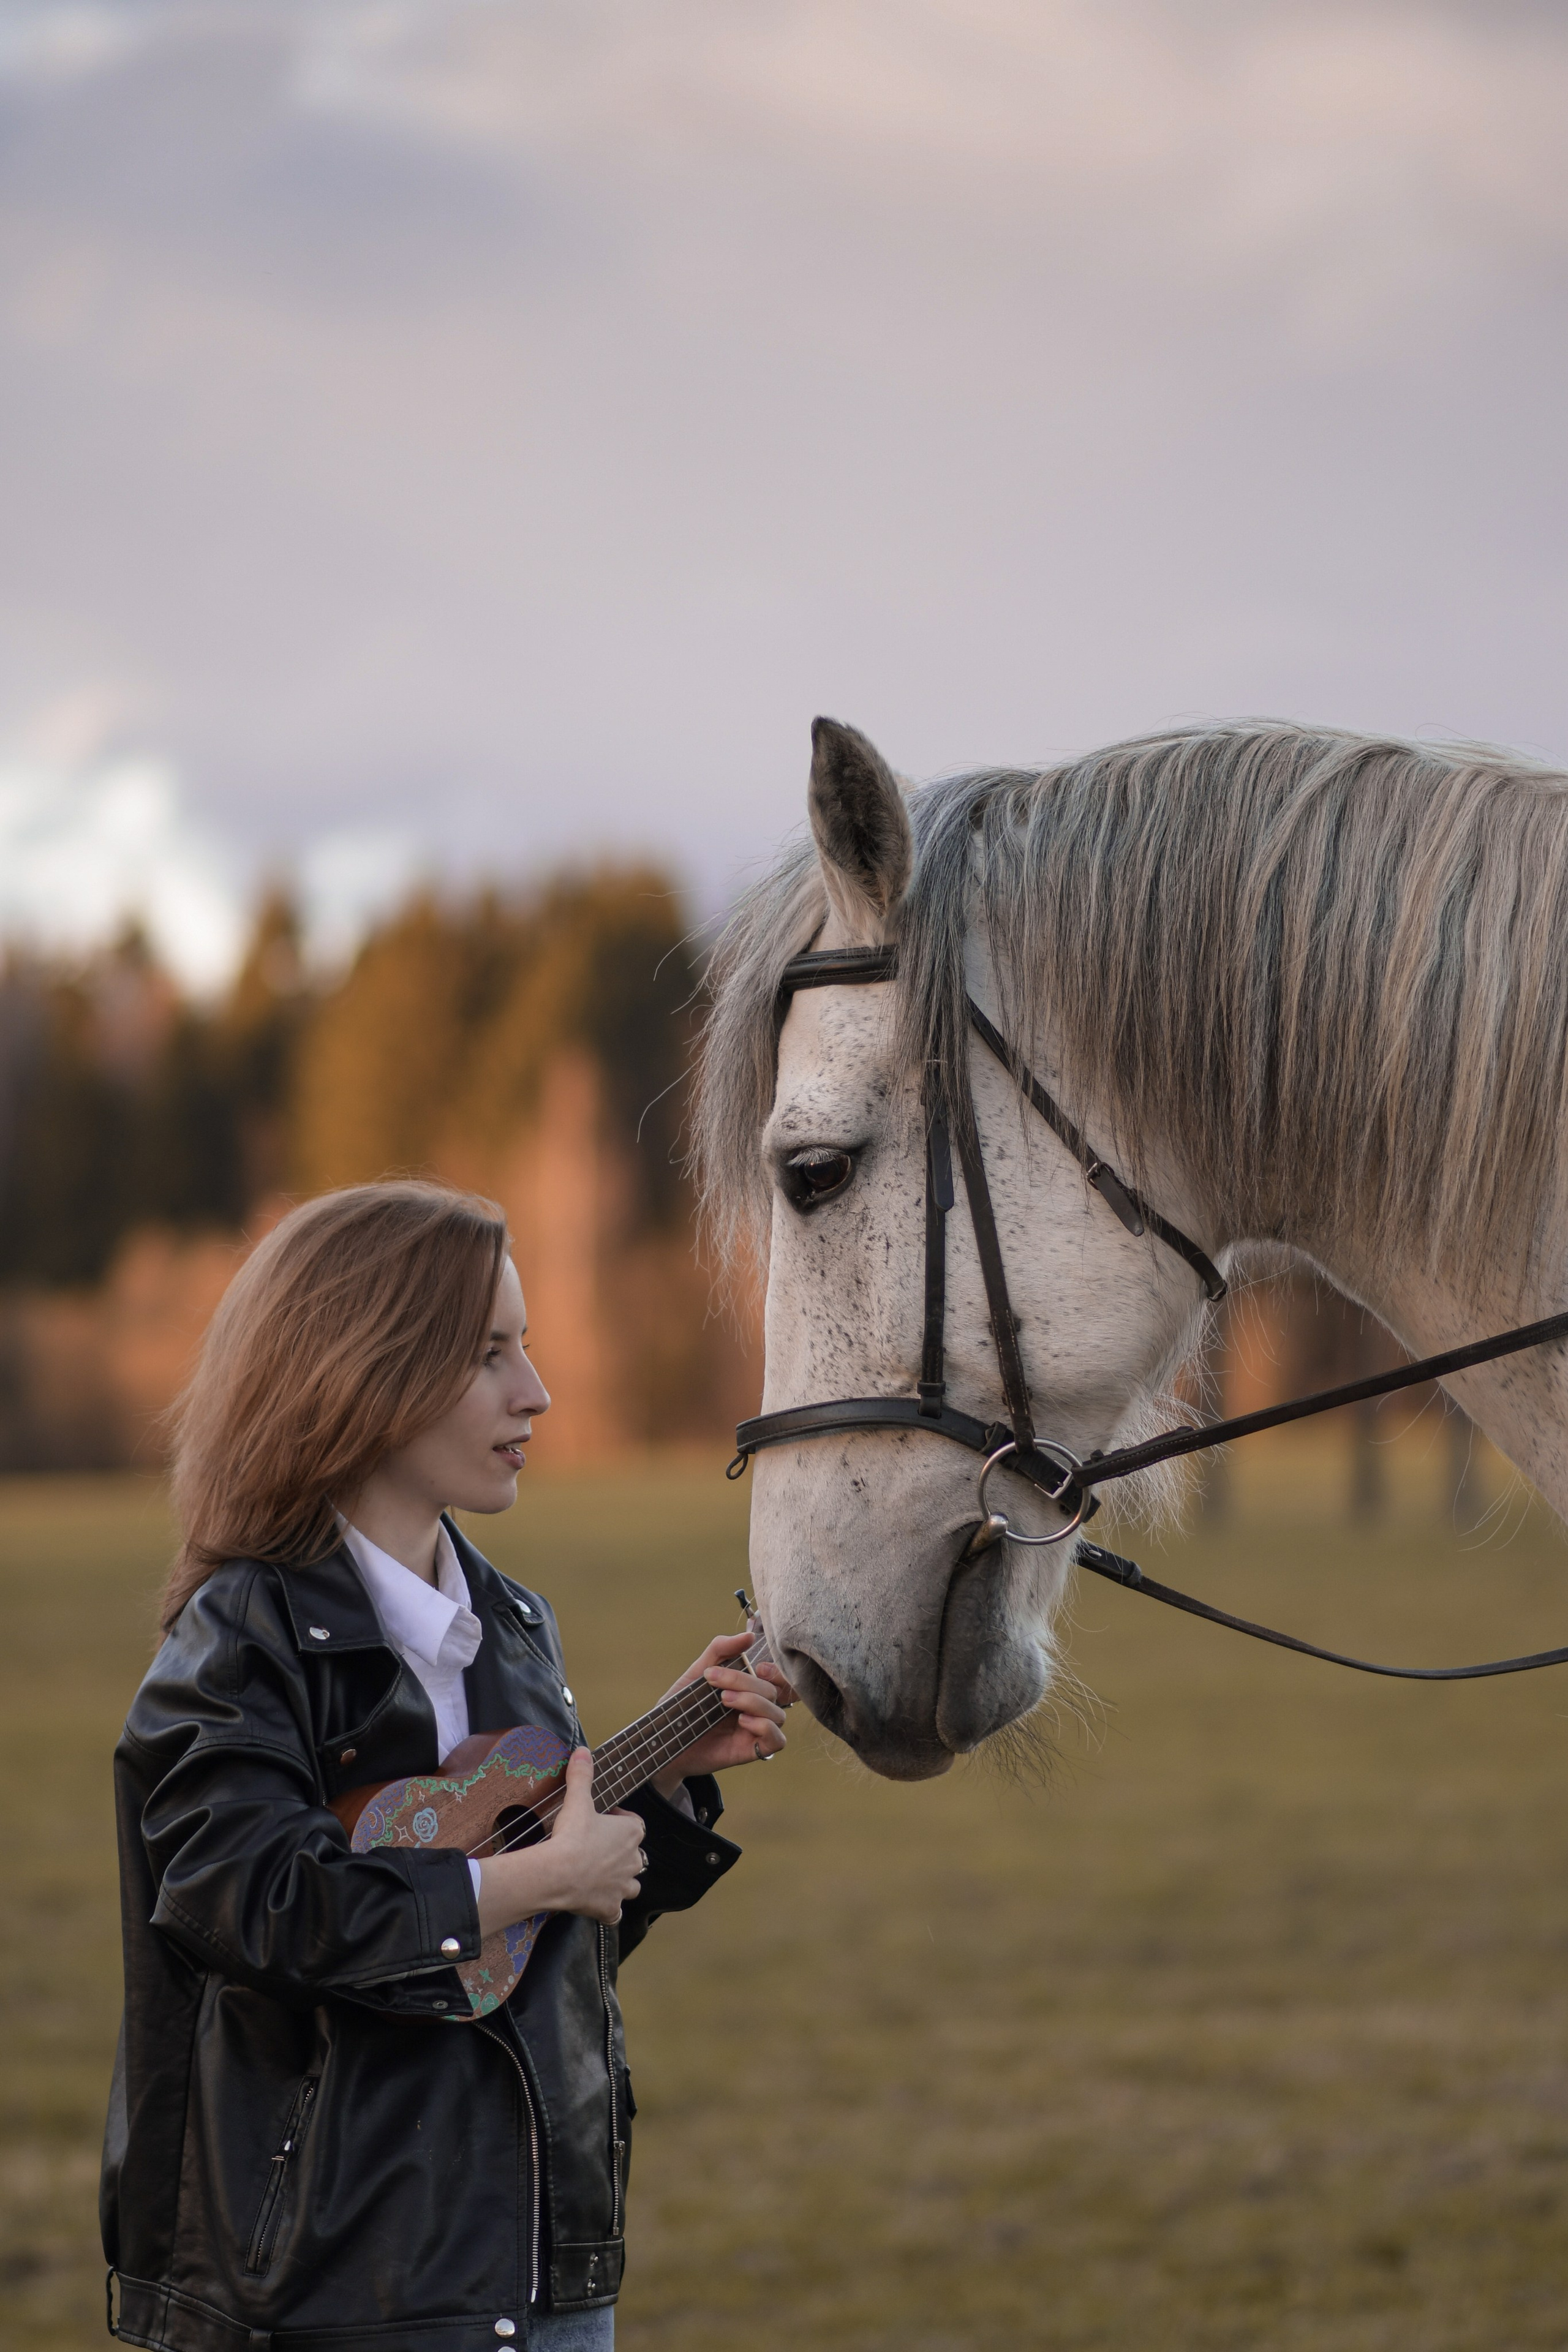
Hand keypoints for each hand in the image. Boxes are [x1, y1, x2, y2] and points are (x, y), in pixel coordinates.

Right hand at [475, 1748, 644, 1931]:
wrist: (559, 1874)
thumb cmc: (572, 1836)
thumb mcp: (577, 1800)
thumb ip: (582, 1775)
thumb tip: (583, 1750)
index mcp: (631, 1834)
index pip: (635, 1824)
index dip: (619, 1821)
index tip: (602, 1819)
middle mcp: (633, 1861)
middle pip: (635, 1855)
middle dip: (621, 1853)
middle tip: (596, 1848)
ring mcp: (622, 1888)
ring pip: (631, 1885)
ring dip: (621, 1881)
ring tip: (600, 1875)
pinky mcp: (609, 1909)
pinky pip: (615, 1912)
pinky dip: (609, 1909)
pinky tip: (596, 1903)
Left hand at [648, 1632, 796, 1801]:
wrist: (663, 1740)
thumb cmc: (681, 1707)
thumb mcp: (697, 1673)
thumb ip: (720, 1651)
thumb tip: (749, 1636)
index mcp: (747, 1690)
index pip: (776, 1678)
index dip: (775, 1671)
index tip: (755, 1666)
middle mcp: (755, 1709)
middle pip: (772, 1692)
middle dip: (746, 1684)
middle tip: (717, 1686)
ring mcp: (754, 1730)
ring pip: (778, 1715)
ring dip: (755, 1703)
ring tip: (724, 1701)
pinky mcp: (750, 1750)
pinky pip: (778, 1740)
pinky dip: (766, 1727)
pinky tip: (743, 1721)